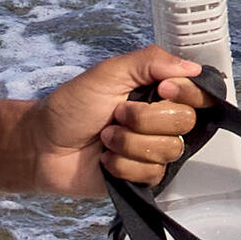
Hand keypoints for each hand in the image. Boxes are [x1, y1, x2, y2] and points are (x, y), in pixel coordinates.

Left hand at [21, 48, 203, 196]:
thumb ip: (150, 62)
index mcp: (157, 93)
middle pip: (185, 122)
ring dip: (130, 142)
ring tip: (106, 137)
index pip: (198, 94)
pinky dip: (123, 165)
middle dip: (144, 119)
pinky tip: (106, 159)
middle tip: (116, 115)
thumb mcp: (108, 73)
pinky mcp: (142, 177)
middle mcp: (160, 121)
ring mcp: (152, 150)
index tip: (162, 90)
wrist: (42, 145)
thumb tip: (192, 67)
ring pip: (170, 149)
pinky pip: (153, 173)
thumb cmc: (70, 107)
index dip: (186, 93)